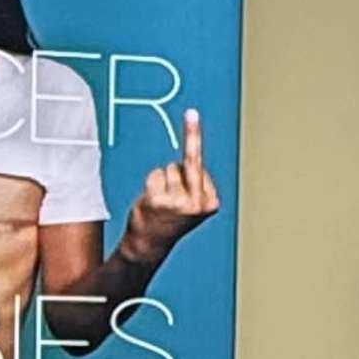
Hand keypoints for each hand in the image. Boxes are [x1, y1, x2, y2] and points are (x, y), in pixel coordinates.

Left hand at [121, 107, 217, 260]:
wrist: (148, 245)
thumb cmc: (169, 219)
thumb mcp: (191, 201)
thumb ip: (193, 180)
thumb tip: (192, 143)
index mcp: (211, 203)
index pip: (199, 168)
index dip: (188, 172)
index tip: (190, 149)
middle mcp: (198, 203)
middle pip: (188, 162)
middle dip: (191, 139)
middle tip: (191, 113)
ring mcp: (178, 202)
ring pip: (168, 169)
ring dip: (161, 181)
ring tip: (159, 202)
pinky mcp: (159, 201)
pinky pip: (155, 175)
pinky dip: (151, 183)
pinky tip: (151, 202)